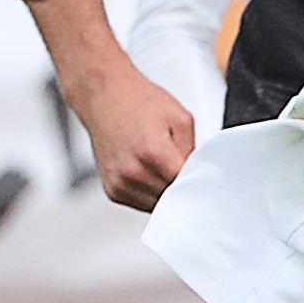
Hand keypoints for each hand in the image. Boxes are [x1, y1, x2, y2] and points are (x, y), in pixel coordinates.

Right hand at [59, 47, 195, 208]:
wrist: (105, 97)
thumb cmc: (139, 103)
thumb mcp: (180, 119)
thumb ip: (193, 152)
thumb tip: (198, 175)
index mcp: (153, 154)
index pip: (185, 186)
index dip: (195, 179)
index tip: (197, 171)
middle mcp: (133, 173)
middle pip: (171, 197)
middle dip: (179, 184)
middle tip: (176, 162)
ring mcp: (120, 184)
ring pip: (157, 205)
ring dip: (164, 191)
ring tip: (159, 164)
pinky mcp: (112, 191)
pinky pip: (140, 203)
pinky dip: (148, 192)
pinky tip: (146, 170)